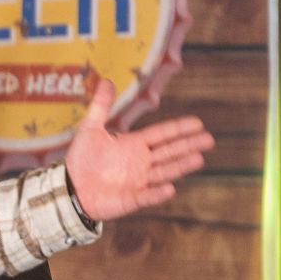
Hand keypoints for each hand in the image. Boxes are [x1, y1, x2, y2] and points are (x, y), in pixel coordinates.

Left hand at [62, 79, 212, 221]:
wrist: (71, 187)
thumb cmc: (82, 159)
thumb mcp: (90, 128)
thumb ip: (101, 106)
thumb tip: (106, 80)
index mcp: (134, 144)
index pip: (162, 134)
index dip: (179, 129)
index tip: (198, 123)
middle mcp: (140, 162)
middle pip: (169, 152)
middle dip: (189, 145)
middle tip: (209, 140)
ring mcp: (137, 181)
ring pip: (164, 172)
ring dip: (180, 166)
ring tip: (199, 159)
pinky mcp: (131, 199)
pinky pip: (146, 196)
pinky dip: (157, 194)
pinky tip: (170, 188)